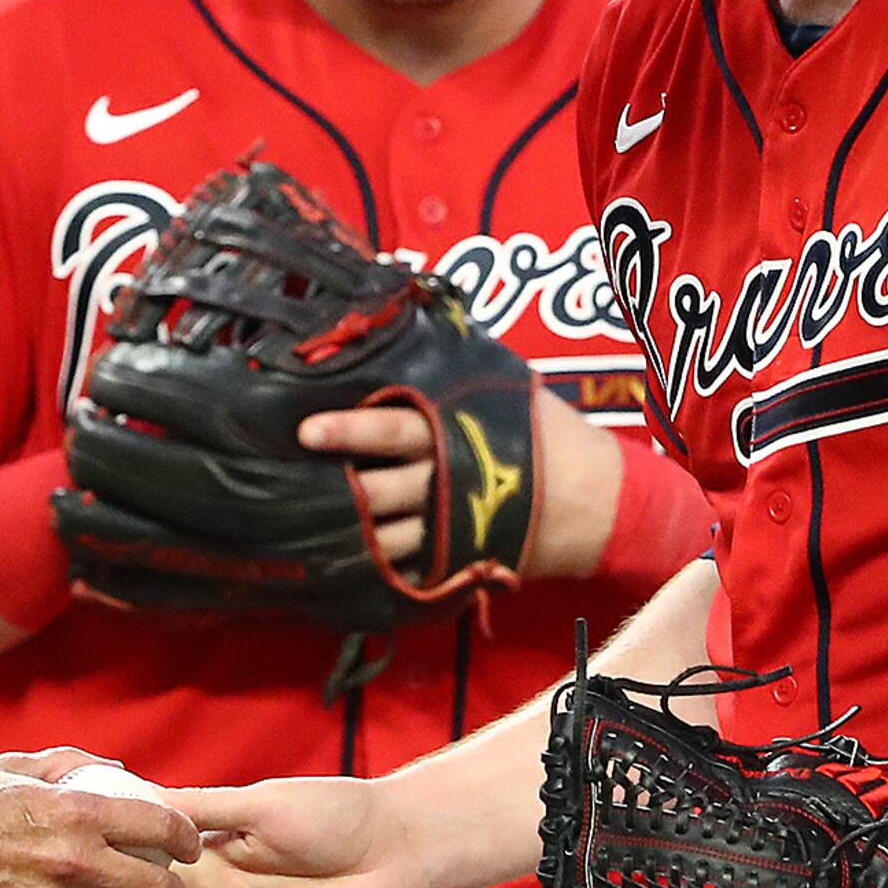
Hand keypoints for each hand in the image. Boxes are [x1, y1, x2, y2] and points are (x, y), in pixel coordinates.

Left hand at [297, 388, 614, 578]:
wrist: (602, 502)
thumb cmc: (549, 434)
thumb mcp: (507, 387)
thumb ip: (457, 364)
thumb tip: (413, 314)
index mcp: (454, 433)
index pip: (392, 429)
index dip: (348, 429)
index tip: (305, 430)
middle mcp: (447, 483)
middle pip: (379, 490)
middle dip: (335, 490)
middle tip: (285, 487)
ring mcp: (452, 530)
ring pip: (386, 539)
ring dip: (347, 537)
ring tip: (301, 533)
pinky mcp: (460, 563)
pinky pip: (410, 574)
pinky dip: (377, 574)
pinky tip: (344, 570)